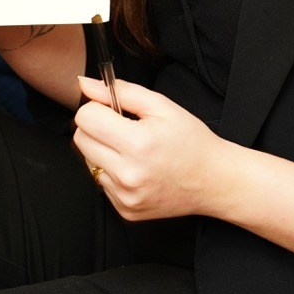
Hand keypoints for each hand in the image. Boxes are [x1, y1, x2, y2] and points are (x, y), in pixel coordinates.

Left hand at [72, 76, 225, 220]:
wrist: (213, 180)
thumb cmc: (191, 141)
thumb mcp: (161, 106)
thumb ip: (121, 91)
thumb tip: (85, 84)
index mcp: (138, 143)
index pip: (85, 118)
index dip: (97, 107)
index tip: (112, 109)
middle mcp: (128, 174)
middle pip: (80, 140)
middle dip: (96, 127)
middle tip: (122, 127)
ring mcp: (125, 196)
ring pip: (88, 162)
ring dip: (103, 151)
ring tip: (132, 150)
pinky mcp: (125, 210)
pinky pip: (101, 183)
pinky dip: (113, 172)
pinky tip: (136, 168)